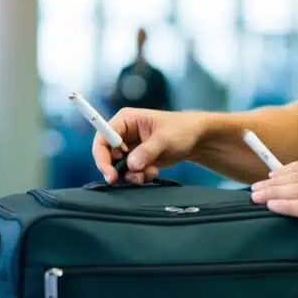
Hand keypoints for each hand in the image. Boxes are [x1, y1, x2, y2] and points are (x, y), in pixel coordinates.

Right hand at [91, 108, 205, 184]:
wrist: (196, 138)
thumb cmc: (182, 129)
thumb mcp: (165, 139)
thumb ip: (147, 151)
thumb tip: (131, 164)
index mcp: (126, 120)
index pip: (102, 138)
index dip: (101, 157)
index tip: (109, 174)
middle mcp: (123, 133)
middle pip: (106, 156)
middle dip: (118, 170)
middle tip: (134, 177)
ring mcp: (130, 147)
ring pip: (118, 167)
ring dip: (133, 174)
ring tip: (151, 171)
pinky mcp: (137, 159)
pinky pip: (130, 172)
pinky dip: (140, 176)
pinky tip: (154, 171)